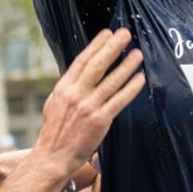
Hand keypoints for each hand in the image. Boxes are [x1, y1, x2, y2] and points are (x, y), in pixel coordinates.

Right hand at [37, 28, 144, 173]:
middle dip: (112, 47)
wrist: (53, 157)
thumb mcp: (54, 104)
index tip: (108, 33)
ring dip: (126, 65)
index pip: (82, 61)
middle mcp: (75, 94)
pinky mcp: (100, 120)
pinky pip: (119, 100)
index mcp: (63, 88)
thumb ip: (68, 88)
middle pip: (97, 65)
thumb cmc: (54, 132)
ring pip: (111, 81)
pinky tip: (139, 79)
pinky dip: (131, 88)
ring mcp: (88, 107)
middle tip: (125, 33)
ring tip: (137, 53)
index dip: (96, 45)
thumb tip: (80, 74)